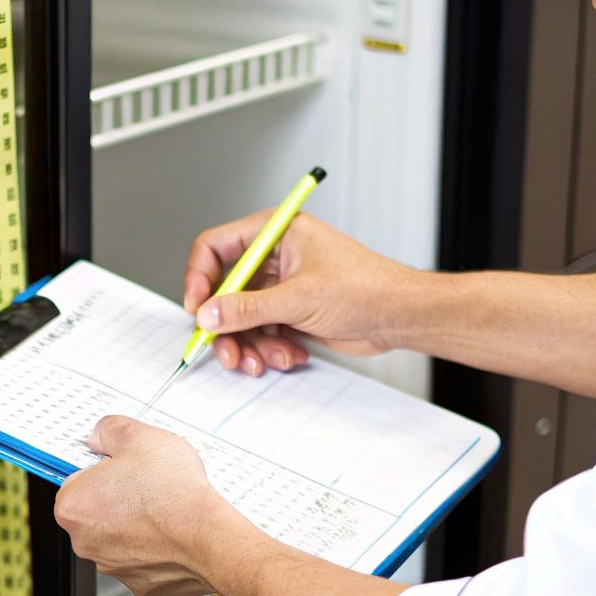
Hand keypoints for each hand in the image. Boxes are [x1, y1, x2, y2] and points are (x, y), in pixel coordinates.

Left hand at [54, 416, 251, 595]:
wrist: (210, 537)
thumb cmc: (173, 493)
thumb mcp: (139, 437)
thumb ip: (109, 430)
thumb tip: (99, 434)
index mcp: (73, 506)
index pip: (78, 480)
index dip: (104, 469)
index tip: (123, 467)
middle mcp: (85, 542)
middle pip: (98, 511)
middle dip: (119, 498)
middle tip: (147, 484)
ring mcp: (113, 567)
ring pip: (121, 537)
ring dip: (138, 524)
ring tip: (165, 507)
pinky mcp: (142, 587)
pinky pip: (146, 561)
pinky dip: (158, 548)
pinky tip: (174, 532)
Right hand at [183, 211, 420, 376]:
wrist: (398, 316)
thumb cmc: (365, 288)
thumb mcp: (298, 299)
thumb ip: (247, 309)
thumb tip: (208, 315)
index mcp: (274, 233)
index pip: (216, 247)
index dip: (200, 278)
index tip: (197, 309)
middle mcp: (274, 257)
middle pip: (225, 291)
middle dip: (225, 326)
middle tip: (225, 351)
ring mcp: (281, 287)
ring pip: (241, 318)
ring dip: (249, 345)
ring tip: (263, 361)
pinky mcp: (290, 313)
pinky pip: (261, 333)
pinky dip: (269, 349)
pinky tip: (289, 355)